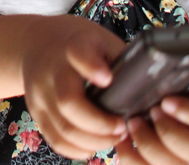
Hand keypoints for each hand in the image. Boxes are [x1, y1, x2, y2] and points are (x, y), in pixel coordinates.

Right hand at [20, 15, 128, 158]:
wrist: (36, 42)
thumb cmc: (78, 43)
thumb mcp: (100, 39)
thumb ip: (119, 59)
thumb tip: (152, 87)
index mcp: (72, 47)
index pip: (79, 54)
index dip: (92, 67)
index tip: (107, 79)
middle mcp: (51, 71)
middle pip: (69, 103)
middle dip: (101, 124)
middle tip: (123, 128)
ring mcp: (40, 95)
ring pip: (63, 129)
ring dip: (94, 141)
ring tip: (114, 137)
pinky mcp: (37, 113)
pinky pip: (56, 141)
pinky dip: (78, 149)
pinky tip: (95, 143)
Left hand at [115, 67, 188, 164]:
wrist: (169, 90)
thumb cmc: (172, 72)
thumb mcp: (180, 61)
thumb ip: (178, 60)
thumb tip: (166, 54)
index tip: (166, 101)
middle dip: (169, 134)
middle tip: (148, 113)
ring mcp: (185, 153)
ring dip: (150, 148)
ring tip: (131, 125)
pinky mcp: (162, 160)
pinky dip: (133, 160)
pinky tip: (121, 143)